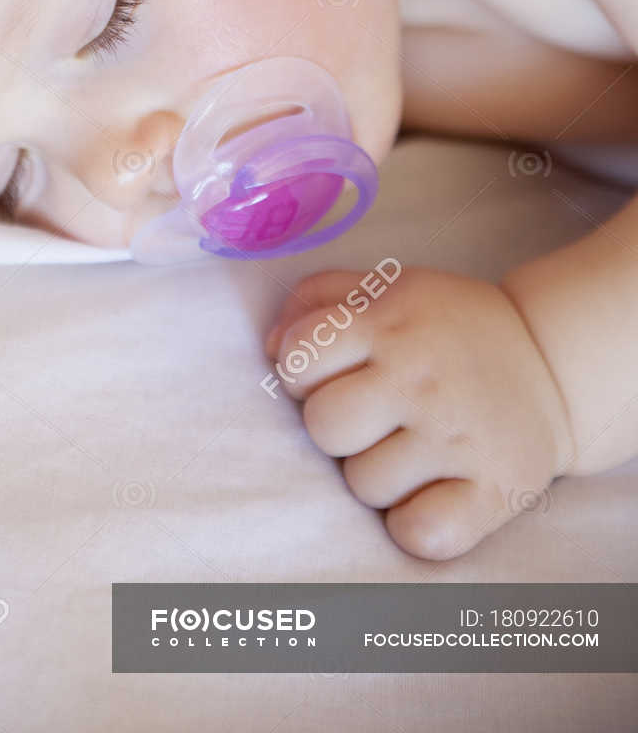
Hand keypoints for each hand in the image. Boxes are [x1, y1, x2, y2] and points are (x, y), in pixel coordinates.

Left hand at [264, 266, 574, 559]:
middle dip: (336, 427)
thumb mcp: (388, 290)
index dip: (303, 372)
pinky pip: (420, 534)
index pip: (300, 357)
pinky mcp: (494, 490)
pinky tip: (431, 493)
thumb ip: (319, 300)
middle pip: (324, 426)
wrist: (551, 366)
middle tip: (372, 418)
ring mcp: (458, 436)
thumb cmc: (447, 330)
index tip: (333, 375)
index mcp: (390, 322)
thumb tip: (272, 349)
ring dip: (376, 475)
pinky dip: (416, 526)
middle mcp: (422, 378)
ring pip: (365, 485)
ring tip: (409, 450)